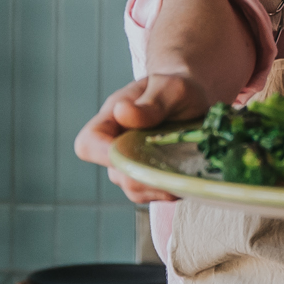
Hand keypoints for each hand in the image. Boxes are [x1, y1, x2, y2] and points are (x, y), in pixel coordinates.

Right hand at [75, 74, 210, 202]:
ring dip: (159, 187)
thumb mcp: (171, 89)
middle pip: (116, 174)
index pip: (89, 143)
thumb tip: (122, 113)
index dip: (103, 155)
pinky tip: (186, 178)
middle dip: (145, 175)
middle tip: (175, 167)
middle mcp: (117, 146)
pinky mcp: (150, 178)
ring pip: (135, 190)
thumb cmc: (177, 89)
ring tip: (184, 172)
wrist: (194, 100)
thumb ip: (151, 102)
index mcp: (112, 119)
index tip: (132, 155)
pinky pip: (153, 194)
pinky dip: (170, 190)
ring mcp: (132, 165)